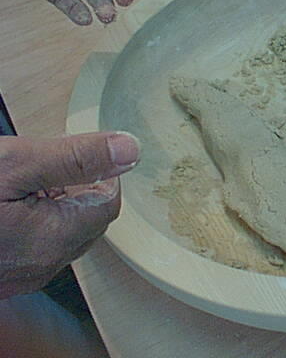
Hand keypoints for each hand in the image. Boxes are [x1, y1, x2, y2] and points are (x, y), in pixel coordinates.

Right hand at [0, 132, 139, 298]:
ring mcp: (18, 277)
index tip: (76, 154)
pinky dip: (32, 224)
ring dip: (54, 207)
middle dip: (77, 189)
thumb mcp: (16, 165)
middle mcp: (41, 267)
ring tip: (24, 183)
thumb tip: (130, 150)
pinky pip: (33, 248)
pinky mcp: (1, 277)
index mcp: (55, 239)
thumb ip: (76, 158)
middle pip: (88, 221)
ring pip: (61, 235)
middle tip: (46, 166)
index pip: (109, 203)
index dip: (99, 173)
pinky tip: (8, 206)